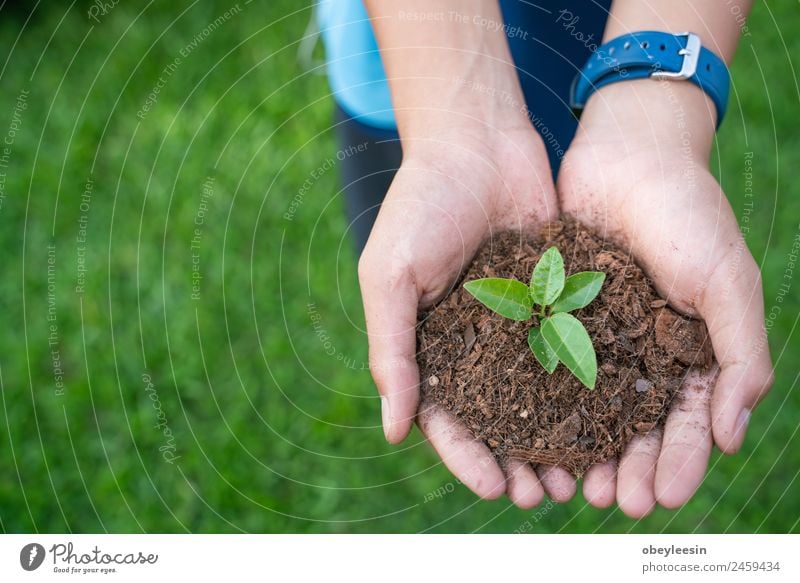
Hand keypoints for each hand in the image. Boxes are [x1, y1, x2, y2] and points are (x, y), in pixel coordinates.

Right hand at [359, 121, 572, 506]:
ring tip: (579, 476)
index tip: (492, 487)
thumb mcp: (390, 276)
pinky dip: (587, 387)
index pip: (445, 417)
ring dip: (556, 439)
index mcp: (428, 344)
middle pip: (497, 418)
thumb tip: (395, 432)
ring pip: (540, 395)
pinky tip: (610, 419)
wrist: (476, 141)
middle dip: (516, 460)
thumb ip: (391, 351)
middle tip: (542, 496)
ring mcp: (517, 322)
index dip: (466, 456)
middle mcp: (474, 342)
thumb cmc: (420, 205)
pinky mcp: (557, 298)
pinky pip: (571, 349)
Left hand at [556, 80, 773, 516]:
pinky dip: (538, 401)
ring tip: (570, 484)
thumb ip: (740, 351)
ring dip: (582, 448)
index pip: (688, 419)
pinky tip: (526, 433)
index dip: (680, 460)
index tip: (664, 496)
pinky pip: (544, 364)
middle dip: (629, 466)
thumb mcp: (727, 280)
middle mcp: (640, 349)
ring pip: (586, 405)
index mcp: (689, 348)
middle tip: (616, 501)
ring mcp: (595, 333)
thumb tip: (734, 434)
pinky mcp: (553, 313)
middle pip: (635, 424)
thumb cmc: (687, 212)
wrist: (627, 152)